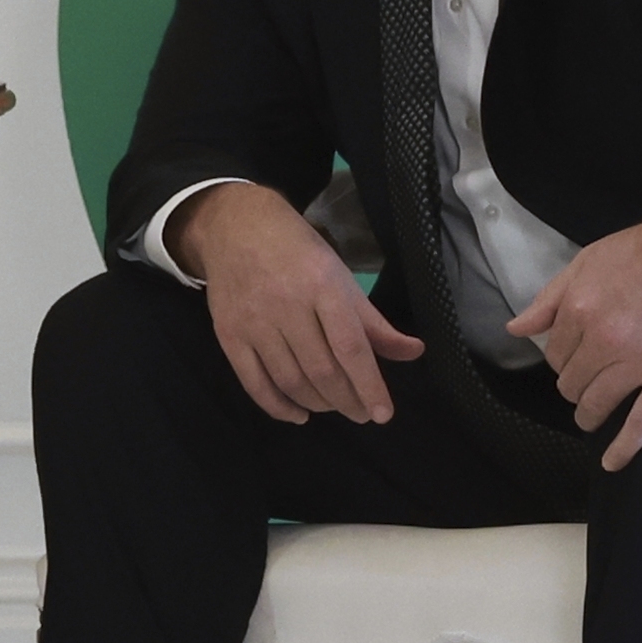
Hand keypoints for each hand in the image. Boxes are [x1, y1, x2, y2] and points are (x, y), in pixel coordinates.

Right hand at [175, 180, 424, 424]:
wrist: (236, 227)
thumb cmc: (298, 252)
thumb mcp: (341, 278)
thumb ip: (374, 322)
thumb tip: (413, 352)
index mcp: (323, 286)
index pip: (350, 347)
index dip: (369, 385)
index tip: (383, 414)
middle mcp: (287, 306)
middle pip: (321, 369)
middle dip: (347, 400)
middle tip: (361, 413)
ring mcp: (254, 322)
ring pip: (290, 380)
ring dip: (318, 403)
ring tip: (334, 406)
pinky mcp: (228, 334)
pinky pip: (254, 382)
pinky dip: (277, 406)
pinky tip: (298, 415)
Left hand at [505, 205, 641, 469]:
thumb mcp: (588, 262)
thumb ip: (549, 300)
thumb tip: (515, 330)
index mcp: (579, 310)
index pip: (555, 355)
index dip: (563, 359)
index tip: (575, 358)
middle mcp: (605, 339)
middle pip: (572, 383)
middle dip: (575, 386)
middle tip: (587, 381)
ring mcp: (640, 362)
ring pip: (597, 404)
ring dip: (589, 414)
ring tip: (591, 415)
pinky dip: (624, 447)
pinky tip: (613, 463)